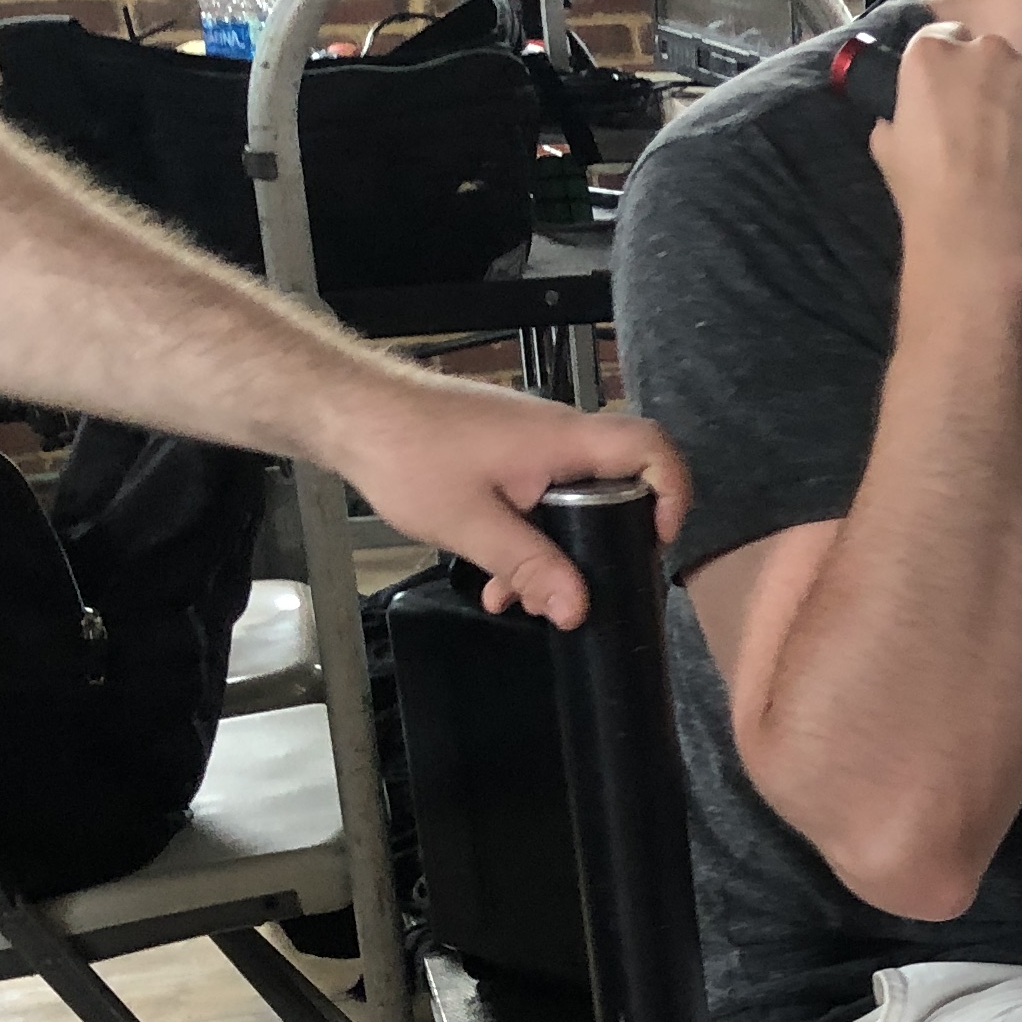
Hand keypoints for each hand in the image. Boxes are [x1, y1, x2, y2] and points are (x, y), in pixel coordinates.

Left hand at [337, 373, 692, 627]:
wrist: (350, 414)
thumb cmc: (405, 452)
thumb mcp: (470, 525)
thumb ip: (529, 566)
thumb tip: (576, 608)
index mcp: (562, 441)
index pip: (649, 448)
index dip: (671, 492)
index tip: (653, 541)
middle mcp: (556, 435)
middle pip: (617, 485)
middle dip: (603, 543)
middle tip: (582, 587)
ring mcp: (531, 443)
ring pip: (572, 500)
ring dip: (556, 551)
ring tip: (523, 597)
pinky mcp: (507, 453)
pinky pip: (540, 497)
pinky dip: (528, 537)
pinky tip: (496, 577)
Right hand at [866, 16, 1021, 294]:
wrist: (983, 236)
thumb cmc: (928, 196)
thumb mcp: (888, 146)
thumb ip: (900, 113)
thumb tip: (905, 113)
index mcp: (932, 54)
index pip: (946, 37)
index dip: (954, 69)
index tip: (960, 96)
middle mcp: (985, 50)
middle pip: (994, 56)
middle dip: (993, 85)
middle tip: (992, 131)